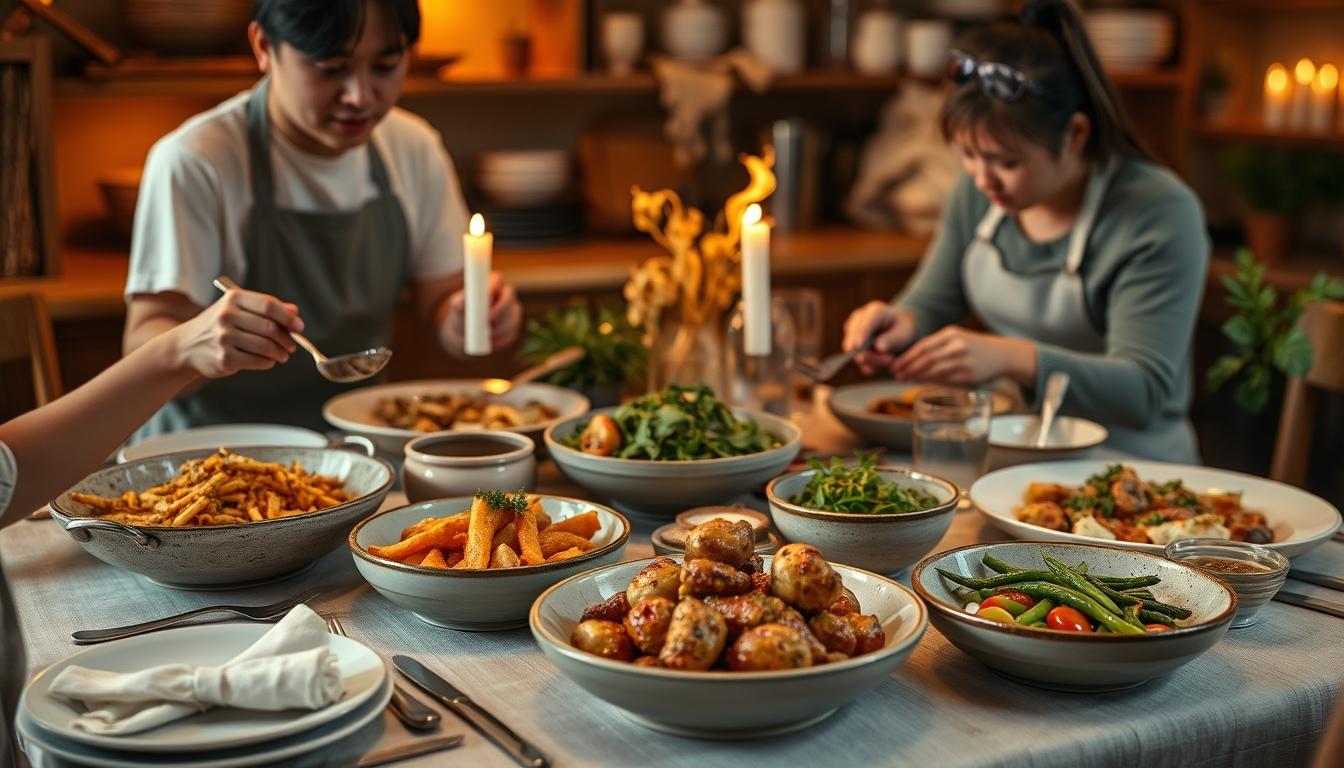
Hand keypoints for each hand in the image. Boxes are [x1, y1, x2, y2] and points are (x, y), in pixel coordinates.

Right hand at [169, 289, 301, 377]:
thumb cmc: (220, 325)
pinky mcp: (224, 358)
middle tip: (292, 345)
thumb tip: (294, 311)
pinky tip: (269, 360)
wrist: (187, 345)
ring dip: (280, 353)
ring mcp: (224, 338)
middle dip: (287, 338)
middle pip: (270, 328)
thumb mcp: (238, 309)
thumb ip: (266, 308)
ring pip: (266, 346)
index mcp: (233, 299)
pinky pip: (258, 361)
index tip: (299, 326)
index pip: (268, 305)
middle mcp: (227, 316)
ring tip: (283, 354)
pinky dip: (268, 362)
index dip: (288, 317)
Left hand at [441, 272, 522, 354]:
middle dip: (500, 309)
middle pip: (509, 297)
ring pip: (513, 316)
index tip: (486, 298)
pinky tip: (492, 342)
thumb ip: (459, 302)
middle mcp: (505, 294)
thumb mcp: (457, 308)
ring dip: (501, 327)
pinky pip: (512, 332)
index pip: (497, 278)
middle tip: (488, 320)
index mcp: (491, 284)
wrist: (465, 335)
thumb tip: (463, 300)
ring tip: (486, 334)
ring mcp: (512, 310)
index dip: (494, 286)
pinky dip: (502, 338)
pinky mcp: (514, 326)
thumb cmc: (461, 316)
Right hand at [842, 301, 917, 375]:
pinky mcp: (851, 344)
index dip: (860, 334)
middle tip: (890, 360)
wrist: (898, 330)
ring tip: (890, 360)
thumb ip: (893, 339)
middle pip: (855, 339)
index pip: (864, 324)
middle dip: (870, 354)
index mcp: (874, 311)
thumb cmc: (903, 328)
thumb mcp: (905, 332)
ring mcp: (852, 331)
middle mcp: (859, 319)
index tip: (859, 345)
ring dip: (871, 361)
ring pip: (853, 351)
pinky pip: (856, 359)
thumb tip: (878, 347)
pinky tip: (882, 363)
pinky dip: (869, 364)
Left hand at [889, 325, 1035, 385]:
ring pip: (934, 370)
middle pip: (926, 358)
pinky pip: (945, 380)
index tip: (895, 364)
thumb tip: (910, 363)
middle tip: (896, 375)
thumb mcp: (955, 339)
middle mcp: (957, 345)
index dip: (907, 357)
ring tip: (905, 380)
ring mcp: (964, 361)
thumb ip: (936, 348)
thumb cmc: (973, 347)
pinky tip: (921, 383)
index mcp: (951, 334)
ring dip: (917, 376)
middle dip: (908, 368)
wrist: (1002, 354)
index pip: (923, 346)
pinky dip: (931, 382)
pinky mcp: (969, 375)